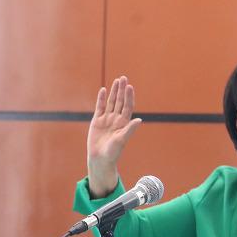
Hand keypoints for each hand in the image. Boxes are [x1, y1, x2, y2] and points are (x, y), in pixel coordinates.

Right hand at [86, 76, 142, 196]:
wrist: (100, 158)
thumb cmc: (113, 152)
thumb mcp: (122, 140)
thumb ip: (130, 129)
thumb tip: (140, 119)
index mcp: (124, 123)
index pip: (127, 106)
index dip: (129, 96)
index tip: (129, 86)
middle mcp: (116, 119)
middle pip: (120, 101)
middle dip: (122, 90)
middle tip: (124, 77)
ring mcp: (107, 119)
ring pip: (111, 102)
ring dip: (114, 92)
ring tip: (116, 80)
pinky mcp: (97, 121)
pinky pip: (100, 107)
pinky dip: (101, 99)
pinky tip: (104, 90)